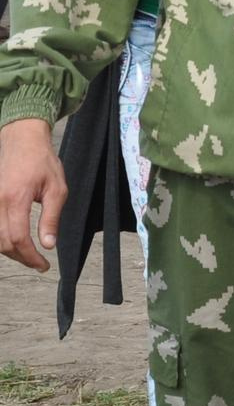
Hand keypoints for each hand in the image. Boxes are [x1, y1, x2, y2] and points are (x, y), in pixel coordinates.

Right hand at [0, 116, 66, 273]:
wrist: (22, 140)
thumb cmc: (42, 162)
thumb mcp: (57, 189)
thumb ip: (51, 219)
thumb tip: (48, 244)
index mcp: (15, 199)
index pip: (17, 238)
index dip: (30, 257)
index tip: (43, 265)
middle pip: (2, 242)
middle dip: (20, 257)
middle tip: (38, 263)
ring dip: (9, 250)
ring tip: (28, 254)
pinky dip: (1, 238)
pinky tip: (14, 241)